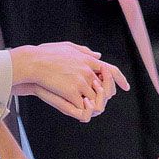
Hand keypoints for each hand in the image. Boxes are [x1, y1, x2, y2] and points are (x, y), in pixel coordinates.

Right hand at [11, 41, 129, 121]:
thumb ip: (85, 52)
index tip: (126, 87)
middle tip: (99, 101)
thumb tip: (98, 56)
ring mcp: (81, 82)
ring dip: (92, 104)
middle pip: (105, 88)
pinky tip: (80, 111)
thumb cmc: (46, 54)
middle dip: (103, 96)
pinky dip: (82, 110)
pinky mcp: (72, 92)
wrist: (32, 62)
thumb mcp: (68, 47)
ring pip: (95, 98)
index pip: (111, 70)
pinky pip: (82, 105)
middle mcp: (88, 71)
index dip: (120, 79)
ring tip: (88, 107)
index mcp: (88, 60)